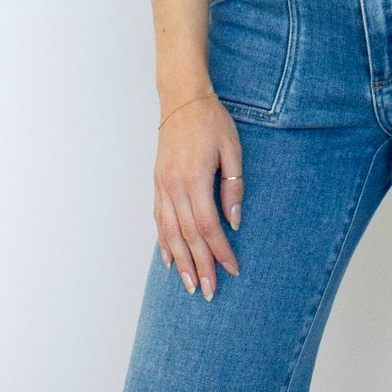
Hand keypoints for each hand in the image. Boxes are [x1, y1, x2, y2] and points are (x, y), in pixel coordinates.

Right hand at [153, 93, 242, 298]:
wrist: (182, 99)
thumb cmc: (211, 121)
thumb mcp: (232, 149)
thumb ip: (233, 186)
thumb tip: (234, 221)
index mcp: (194, 177)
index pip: (208, 226)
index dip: (220, 251)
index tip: (232, 270)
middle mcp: (173, 185)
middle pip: (187, 235)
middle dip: (200, 266)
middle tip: (208, 292)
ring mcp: (162, 185)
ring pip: (169, 232)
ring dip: (180, 262)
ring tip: (189, 285)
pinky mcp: (157, 183)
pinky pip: (159, 219)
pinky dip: (164, 242)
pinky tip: (170, 260)